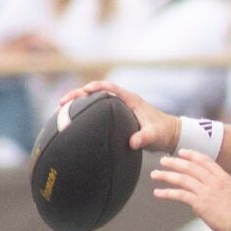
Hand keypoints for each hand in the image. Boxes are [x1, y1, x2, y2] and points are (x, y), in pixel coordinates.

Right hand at [55, 80, 180, 153]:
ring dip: (78, 104)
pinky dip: (84, 115)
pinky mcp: (117, 117)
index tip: (83, 91)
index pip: (110, 88)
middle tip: (62, 102)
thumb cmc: (163, 132)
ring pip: (94, 102)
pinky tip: (72, 122)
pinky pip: (97, 112)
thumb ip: (145, 137)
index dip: (95, 87)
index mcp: (131, 99)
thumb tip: (132, 143)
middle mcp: (123, 101)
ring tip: (60, 111)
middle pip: (96, 93)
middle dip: (78, 95)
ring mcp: (119, 108)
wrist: (170, 135)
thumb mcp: (155, 135)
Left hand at [149, 150, 230, 230]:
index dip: (191, 155)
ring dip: (166, 175)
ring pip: (182, 178)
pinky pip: (179, 194)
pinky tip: (158, 193)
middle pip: (190, 166)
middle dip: (174, 162)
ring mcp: (206, 191)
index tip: (181, 153)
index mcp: (224, 177)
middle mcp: (214, 181)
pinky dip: (167, 193)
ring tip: (155, 174)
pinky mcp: (200, 203)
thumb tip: (215, 198)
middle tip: (163, 161)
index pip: (205, 161)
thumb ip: (223, 193)